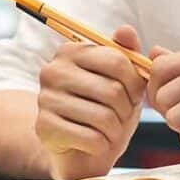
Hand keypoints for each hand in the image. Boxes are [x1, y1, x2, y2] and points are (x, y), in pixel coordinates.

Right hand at [35, 25, 147, 179]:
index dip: (136, 83)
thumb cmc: (104, 109)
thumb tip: (126, 30)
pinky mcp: (44, 127)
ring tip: (110, 131)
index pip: (117, 61)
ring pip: (104, 117)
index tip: (134, 95)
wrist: (79, 150)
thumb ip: (126, 53)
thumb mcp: (121, 80)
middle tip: (121, 117)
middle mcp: (53, 70)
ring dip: (116, 130)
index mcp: (71, 50)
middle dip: (127, 110)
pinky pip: (91, 139)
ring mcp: (45, 98)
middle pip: (113, 90)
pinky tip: (96, 143)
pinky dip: (103, 145)